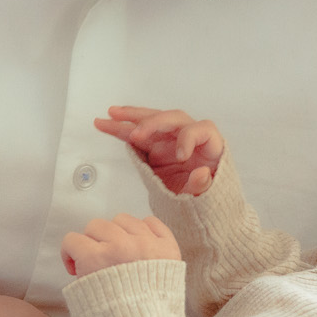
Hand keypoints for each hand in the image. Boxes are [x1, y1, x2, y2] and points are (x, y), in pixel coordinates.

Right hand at [64, 214, 181, 276]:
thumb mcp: (82, 298)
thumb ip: (81, 271)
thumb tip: (81, 256)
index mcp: (96, 259)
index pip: (73, 240)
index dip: (71, 255)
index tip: (76, 267)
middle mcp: (121, 246)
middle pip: (96, 225)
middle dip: (92, 243)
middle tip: (99, 262)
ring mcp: (147, 244)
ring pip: (122, 219)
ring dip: (117, 233)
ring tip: (120, 253)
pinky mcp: (167, 248)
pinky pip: (151, 222)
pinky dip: (144, 230)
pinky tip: (139, 245)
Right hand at [95, 107, 225, 194]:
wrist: (198, 200)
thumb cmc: (208, 194)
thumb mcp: (208, 195)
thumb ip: (203, 185)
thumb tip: (202, 173)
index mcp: (208, 145)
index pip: (199, 130)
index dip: (189, 139)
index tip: (180, 155)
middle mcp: (189, 136)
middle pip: (171, 119)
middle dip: (151, 123)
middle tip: (135, 133)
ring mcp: (170, 139)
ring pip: (151, 121)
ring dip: (129, 118)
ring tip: (110, 116)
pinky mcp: (156, 146)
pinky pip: (138, 133)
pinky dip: (122, 129)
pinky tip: (107, 125)